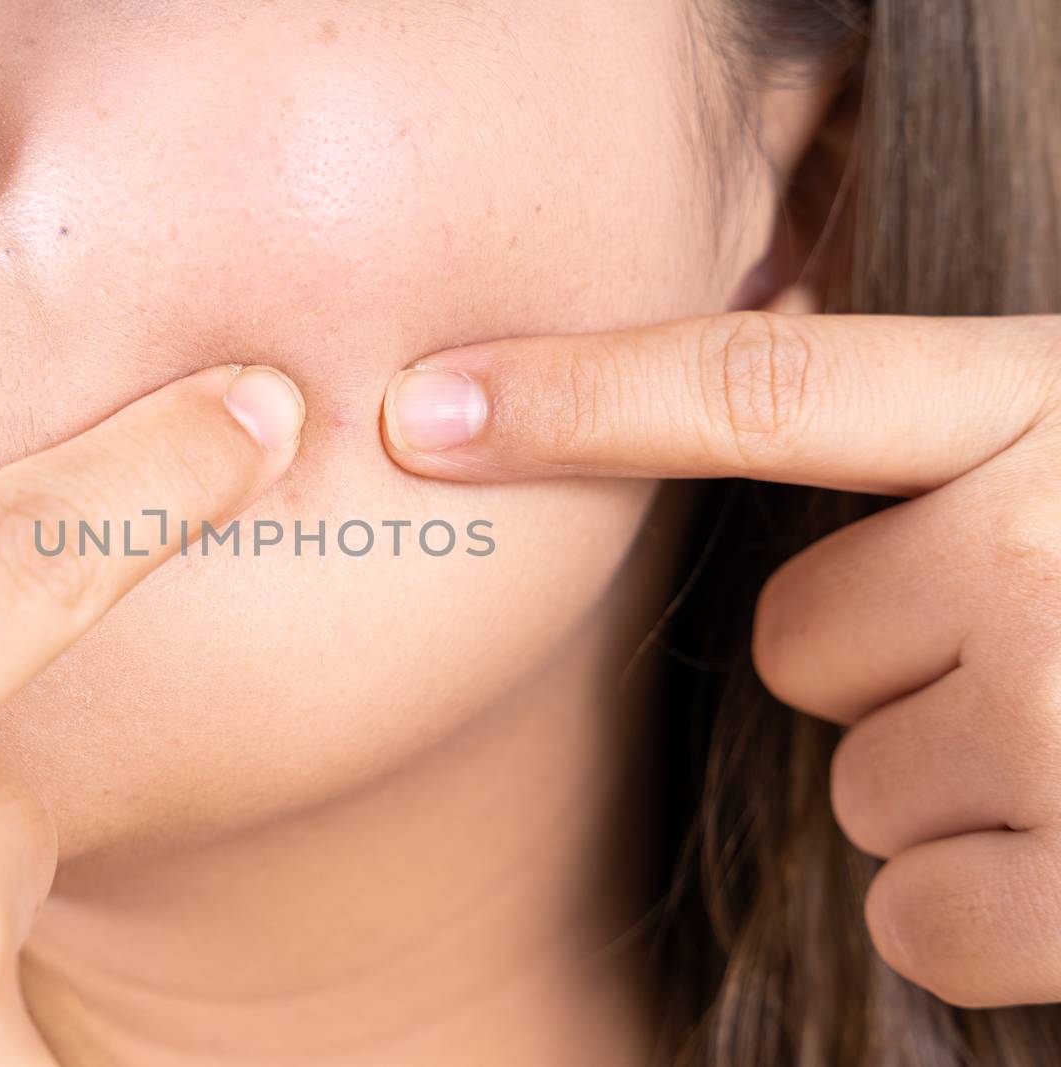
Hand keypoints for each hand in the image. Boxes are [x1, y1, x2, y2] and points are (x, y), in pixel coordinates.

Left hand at [380, 310, 1060, 1007]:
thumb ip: (941, 450)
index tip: (426, 407)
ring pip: (865, 780)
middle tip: (1052, 650)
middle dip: (897, 663)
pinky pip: (924, 907)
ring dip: (964, 778)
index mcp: (1045, 409)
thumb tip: (763, 470)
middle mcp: (1051, 549)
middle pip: (804, 645)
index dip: (577, 393)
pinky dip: (998, 902)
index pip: (760, 391)